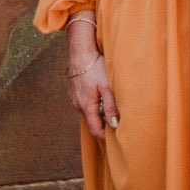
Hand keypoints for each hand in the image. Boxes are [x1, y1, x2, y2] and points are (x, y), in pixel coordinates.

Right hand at [65, 21, 118, 139]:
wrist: (80, 51)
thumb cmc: (95, 67)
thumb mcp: (107, 86)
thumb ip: (111, 106)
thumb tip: (114, 125)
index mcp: (86, 106)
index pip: (95, 130)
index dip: (105, 137)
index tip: (116, 138)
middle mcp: (77, 105)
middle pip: (92, 121)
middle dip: (104, 121)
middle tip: (117, 116)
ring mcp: (73, 98)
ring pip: (88, 111)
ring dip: (98, 110)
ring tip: (108, 100)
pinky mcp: (73, 92)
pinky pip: (84, 103)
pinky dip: (92, 102)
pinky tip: (98, 91)